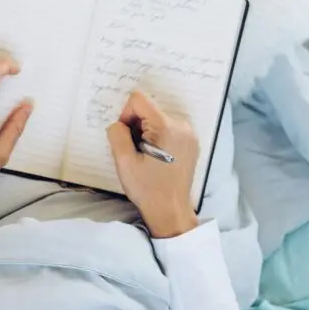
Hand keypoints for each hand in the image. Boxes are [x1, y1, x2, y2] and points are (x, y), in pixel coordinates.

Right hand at [107, 91, 198, 237]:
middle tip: (136, 151)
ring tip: (147, 156)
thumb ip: (117, 134)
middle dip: (137, 125)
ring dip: (147, 132)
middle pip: (149, 108)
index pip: (139, 100)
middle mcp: (181, 125)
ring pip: (158, 118)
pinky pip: (169, 128)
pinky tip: (157, 158)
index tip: (126, 137)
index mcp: (165, 127)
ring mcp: (189, 133)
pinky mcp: (192, 142)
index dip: (126, 114)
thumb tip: (119, 124)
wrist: (171, 210)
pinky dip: (159, 137)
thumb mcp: (124, 162)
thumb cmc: (147, 189)